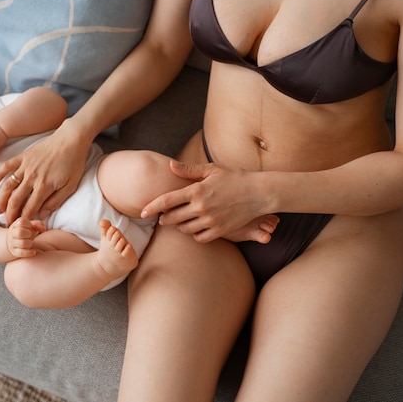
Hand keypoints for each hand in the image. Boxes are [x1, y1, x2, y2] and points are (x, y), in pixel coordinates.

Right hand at [0, 126, 88, 224]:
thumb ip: (56, 201)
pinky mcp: (23, 156)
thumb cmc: (74, 163)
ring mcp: (26, 166)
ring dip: (1, 199)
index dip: (24, 219)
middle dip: (10, 214)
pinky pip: (7, 166)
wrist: (71, 139)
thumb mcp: (70, 186)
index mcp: (44, 186)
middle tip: (7, 224)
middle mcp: (32, 177)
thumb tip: (43, 214)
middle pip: (15, 199)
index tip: (20, 227)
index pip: (29, 208)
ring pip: (8, 186)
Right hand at [7, 216, 46, 257]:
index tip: (29, 226)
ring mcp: (12, 243)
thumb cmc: (25, 232)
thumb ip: (38, 224)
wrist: (14, 243)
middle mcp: (12, 233)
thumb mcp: (30, 226)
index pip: (22, 222)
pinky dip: (29, 252)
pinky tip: (33, 251)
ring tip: (30, 243)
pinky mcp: (14, 252)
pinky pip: (21, 253)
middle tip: (29, 235)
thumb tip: (44, 229)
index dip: (28, 224)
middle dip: (28, 234)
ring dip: (29, 243)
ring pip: (22, 243)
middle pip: (20, 232)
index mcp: (16, 225)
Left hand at [141, 161, 268, 242]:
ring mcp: (211, 221)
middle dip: (164, 218)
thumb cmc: (235, 178)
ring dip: (179, 226)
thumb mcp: (212, 169)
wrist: (260, 193)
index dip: (152, 207)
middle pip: (172, 218)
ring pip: (184, 229)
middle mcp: (202, 207)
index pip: (167, 201)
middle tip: (164, 216)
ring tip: (182, 219)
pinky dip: (194, 234)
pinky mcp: (220, 231)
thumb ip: (189, 170)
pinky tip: (196, 227)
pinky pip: (199, 237)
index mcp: (197, 190)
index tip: (142, 212)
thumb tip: (170, 165)